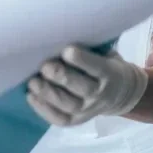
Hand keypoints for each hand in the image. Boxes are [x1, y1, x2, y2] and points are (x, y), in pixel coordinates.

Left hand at [26, 45, 147, 126]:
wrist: (121, 92)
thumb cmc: (104, 62)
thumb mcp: (105, 53)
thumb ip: (88, 48)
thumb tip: (59, 32)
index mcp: (110, 73)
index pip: (96, 68)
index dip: (81, 60)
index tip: (66, 50)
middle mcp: (100, 94)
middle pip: (81, 88)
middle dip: (61, 77)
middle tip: (44, 66)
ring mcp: (89, 110)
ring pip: (68, 106)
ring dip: (48, 94)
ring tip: (32, 82)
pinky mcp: (78, 120)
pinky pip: (61, 119)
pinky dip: (44, 109)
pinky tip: (31, 96)